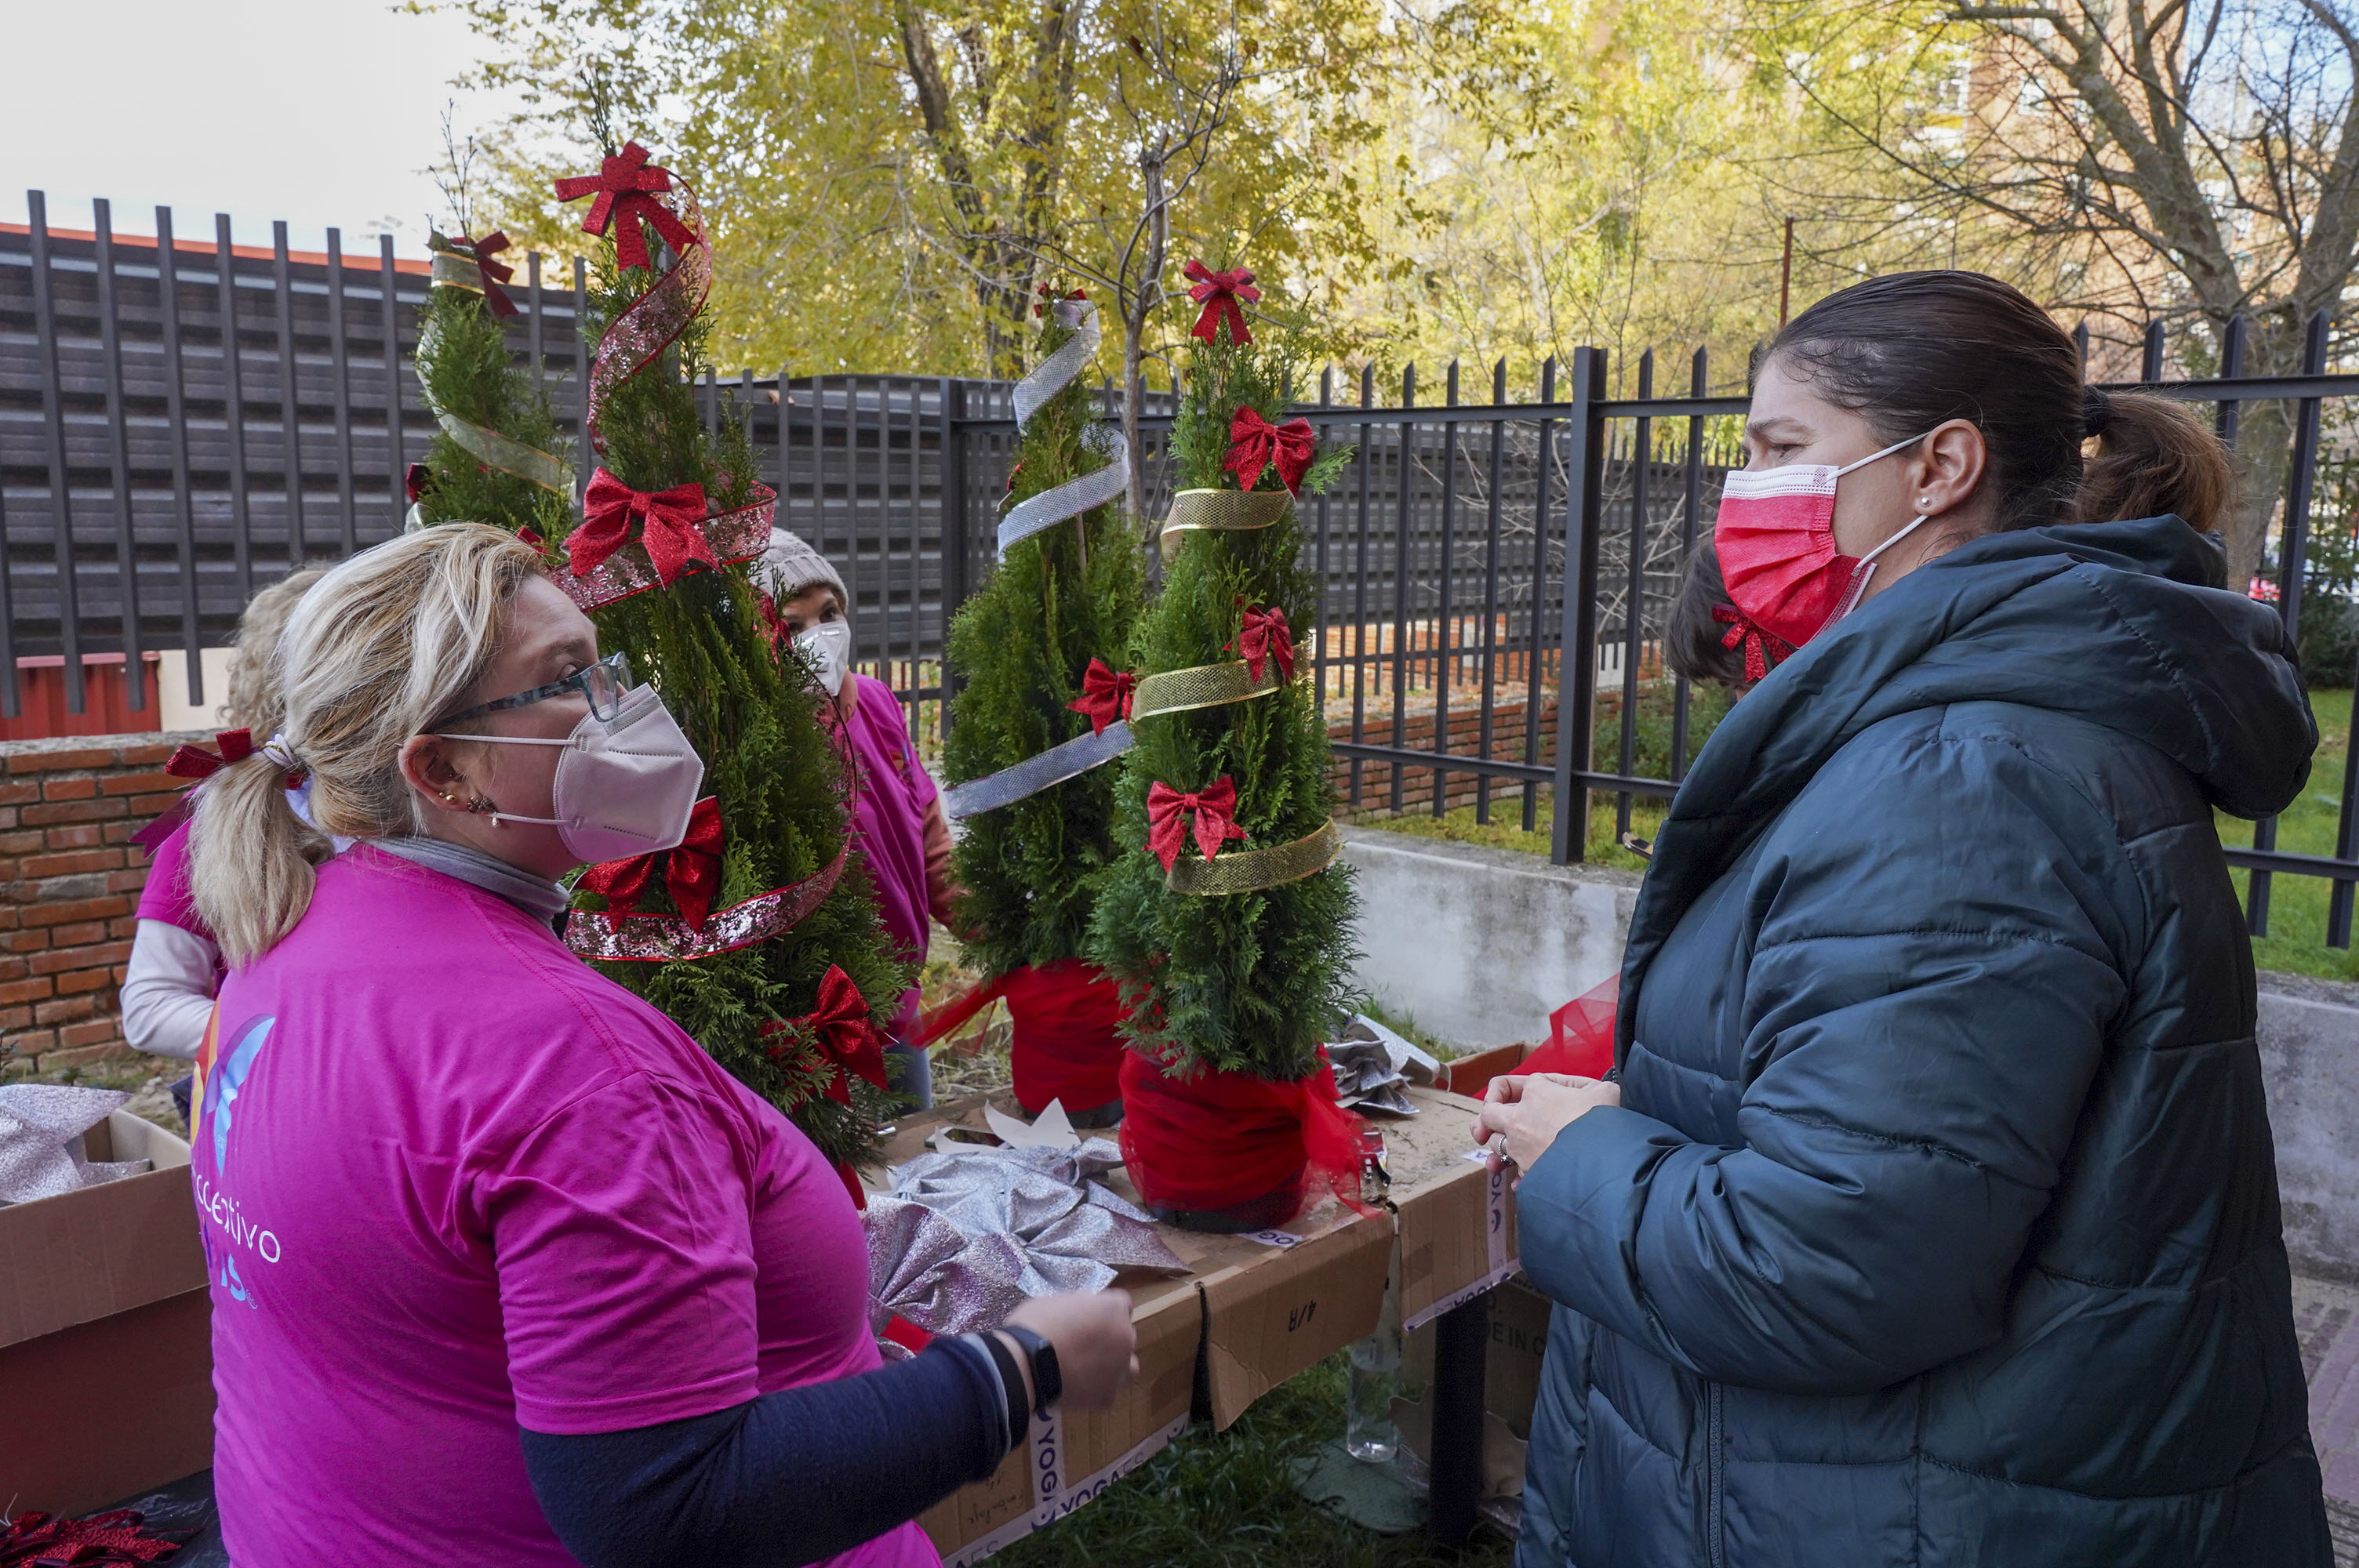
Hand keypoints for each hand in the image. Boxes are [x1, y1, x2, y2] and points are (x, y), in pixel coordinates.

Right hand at [1004, 1290, 1137, 1409]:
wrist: (1028, 1365)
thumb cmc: (1037, 1325)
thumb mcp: (1056, 1301)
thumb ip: (1079, 1305)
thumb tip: (1083, 1310)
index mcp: (1114, 1308)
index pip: (1122, 1305)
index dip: (1104, 1310)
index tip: (1089, 1317)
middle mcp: (1125, 1337)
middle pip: (1125, 1335)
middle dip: (1109, 1337)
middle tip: (1083, 1343)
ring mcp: (1119, 1369)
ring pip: (1128, 1366)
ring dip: (1115, 1365)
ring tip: (1090, 1368)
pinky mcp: (1107, 1396)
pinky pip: (1108, 1391)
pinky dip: (1096, 1389)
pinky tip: (1078, 1387)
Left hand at [1470, 1073, 1620, 1179]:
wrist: (1607, 1160)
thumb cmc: (1606, 1120)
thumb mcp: (1603, 1091)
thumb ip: (1587, 1089)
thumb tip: (1584, 1095)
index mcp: (1536, 1092)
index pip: (1504, 1085)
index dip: (1506, 1089)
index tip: (1519, 1099)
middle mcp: (1520, 1119)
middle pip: (1488, 1116)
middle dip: (1485, 1121)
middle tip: (1488, 1128)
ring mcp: (1520, 1148)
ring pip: (1496, 1145)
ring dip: (1499, 1149)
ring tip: (1505, 1157)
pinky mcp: (1527, 1172)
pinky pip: (1514, 1173)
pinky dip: (1518, 1175)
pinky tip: (1525, 1178)